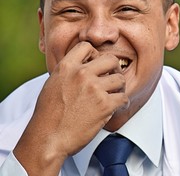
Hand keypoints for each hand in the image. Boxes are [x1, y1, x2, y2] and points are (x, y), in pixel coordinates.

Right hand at [14, 42, 128, 174]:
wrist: (47, 139)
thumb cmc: (48, 115)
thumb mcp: (52, 84)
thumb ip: (68, 72)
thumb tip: (83, 65)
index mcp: (66, 67)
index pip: (87, 47)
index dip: (95, 55)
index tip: (97, 66)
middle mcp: (81, 74)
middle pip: (111, 59)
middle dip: (114, 69)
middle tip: (113, 78)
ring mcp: (94, 89)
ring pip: (120, 79)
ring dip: (120, 87)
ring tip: (115, 94)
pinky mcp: (104, 105)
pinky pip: (124, 98)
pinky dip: (123, 103)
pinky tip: (118, 107)